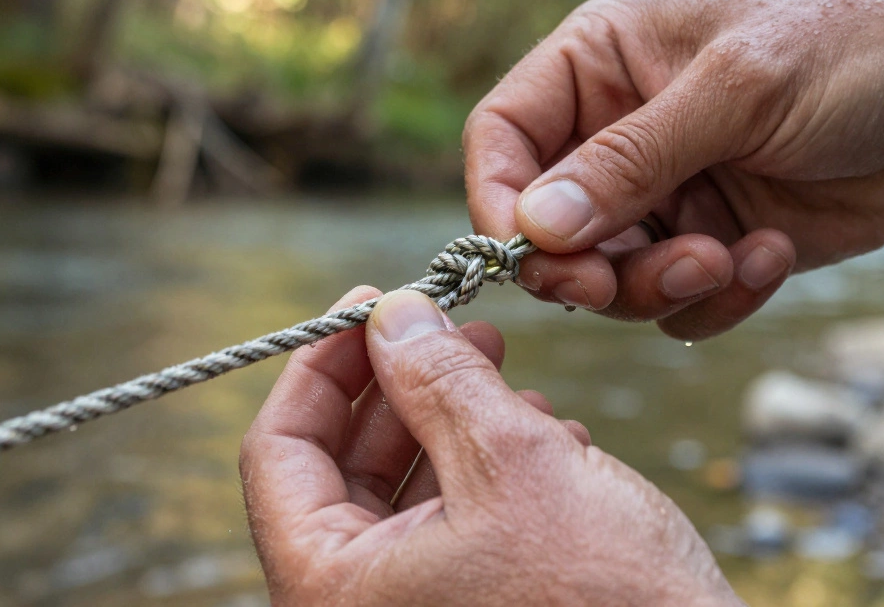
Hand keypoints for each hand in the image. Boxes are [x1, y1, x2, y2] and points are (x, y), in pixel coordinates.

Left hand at [241, 287, 740, 605]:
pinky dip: (490, 473)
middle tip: (450, 329)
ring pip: (407, 494)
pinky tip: (547, 439)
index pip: (278, 452)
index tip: (368, 306)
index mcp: (331, 590)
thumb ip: (438, 380)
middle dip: (403, 388)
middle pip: (343, 470)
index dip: (321, 365)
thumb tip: (392, 316)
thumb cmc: (605, 603)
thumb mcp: (513, 465)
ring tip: (513, 383)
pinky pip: (454, 528)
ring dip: (455, 424)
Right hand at [465, 0, 883, 338]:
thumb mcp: (738, 90)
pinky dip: (715, 300)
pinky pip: (673, 303)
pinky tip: (769, 256)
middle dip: (587, 268)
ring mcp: (661, 195)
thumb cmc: (850, 54)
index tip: (535, 254)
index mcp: (601, 62)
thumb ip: (632, 160)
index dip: (499, 200)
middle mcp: (616, 131)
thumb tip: (536, 227)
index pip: (502, 135)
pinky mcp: (706, 243)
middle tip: (621, 287)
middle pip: (545, 226)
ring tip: (728, 258)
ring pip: (606, 278)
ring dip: (660, 287)